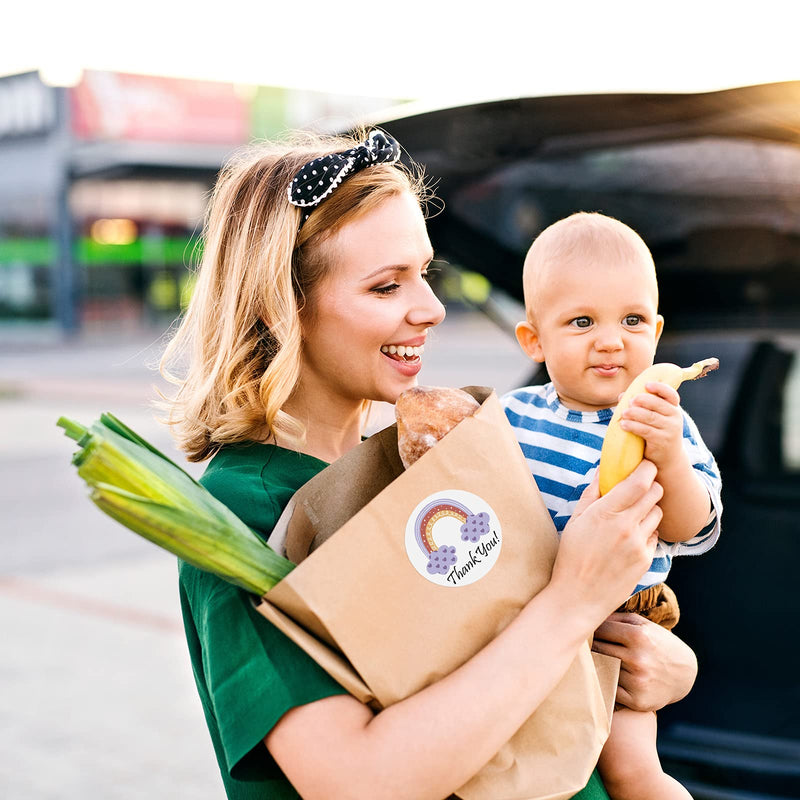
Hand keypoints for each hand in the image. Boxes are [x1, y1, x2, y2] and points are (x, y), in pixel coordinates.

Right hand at [552, 462, 662, 623]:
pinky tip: (631, 537)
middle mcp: (626, 527)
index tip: (643, 464)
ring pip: (658, 513)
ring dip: (650, 508)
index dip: (646, 468)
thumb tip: (602, 471)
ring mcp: (638, 544)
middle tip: (640, 487)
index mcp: (605, 513)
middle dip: (650, 485)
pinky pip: (655, 535)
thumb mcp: (575, 521)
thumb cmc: (571, 557)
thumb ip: (592, 493)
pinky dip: (647, 531)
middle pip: (655, 493)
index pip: (640, 481)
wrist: (577, 597)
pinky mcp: (646, 560)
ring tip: (633, 514)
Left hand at [592, 612, 697, 710]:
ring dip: (597, 664)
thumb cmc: (658, 644)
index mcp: (638, 636)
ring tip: (597, 659)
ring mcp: (637, 681)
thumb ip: (617, 617)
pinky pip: (608, 688)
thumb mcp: (644, 625)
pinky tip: (608, 676)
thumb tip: (591, 617)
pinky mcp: (637, 700)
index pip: (600, 630)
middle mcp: (638, 659)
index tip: (590, 632)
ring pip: (601, 668)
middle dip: (591, 646)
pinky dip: (605, 681)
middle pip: (597, 649)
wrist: (684, 675)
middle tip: (587, 646)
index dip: (593, 630)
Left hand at [619, 382, 683, 469]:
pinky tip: (623, 424)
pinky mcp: (662, 441)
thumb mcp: (654, 418)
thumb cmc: (657, 433)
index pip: (671, 395)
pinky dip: (633, 426)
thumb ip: (641, 406)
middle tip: (630, 401)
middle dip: (643, 400)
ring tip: (623, 413)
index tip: (647, 384)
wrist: (668, 458)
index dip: (660, 388)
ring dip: (634, 413)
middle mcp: (674, 417)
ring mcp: (670, 429)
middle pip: (658, 404)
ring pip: (650, 417)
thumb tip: (622, 395)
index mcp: (673, 408)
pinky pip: (645, 430)